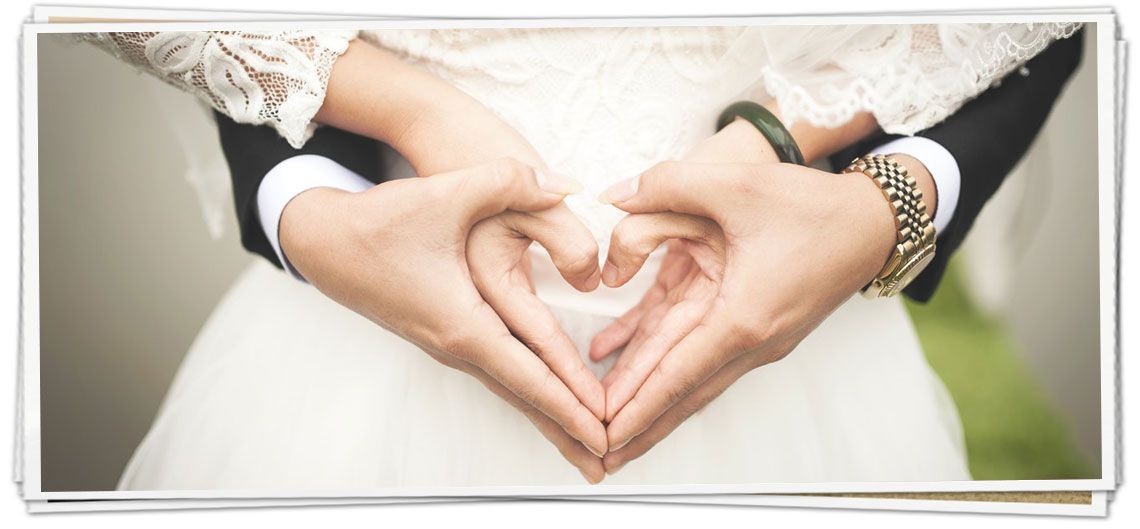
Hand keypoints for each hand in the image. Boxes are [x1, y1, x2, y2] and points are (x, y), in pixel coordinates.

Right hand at [279, 159, 607, 480]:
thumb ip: (510, 182)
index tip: (604, 431)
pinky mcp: (446, 335)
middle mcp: (456, 344)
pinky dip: (529, 392)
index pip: (528, 374)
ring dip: (549, 416)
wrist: (323, 241)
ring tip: (583, 444)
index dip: (570, 403)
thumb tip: (566, 185)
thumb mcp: (448, 192)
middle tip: (608, 461)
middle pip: (523, 397)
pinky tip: (546, 400)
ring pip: (511, 389)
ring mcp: (449, 345)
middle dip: (566, 430)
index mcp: (462, 322)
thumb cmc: (380, 222)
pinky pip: (499, 373)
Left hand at [595, 159, 917, 472]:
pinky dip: (661, 357)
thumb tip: (614, 195)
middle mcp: (750, 340)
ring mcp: (755, 338)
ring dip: (648, 398)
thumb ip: (667, 184)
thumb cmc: (813, 208)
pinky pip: (698, 349)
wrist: (872, 223)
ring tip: (609, 422)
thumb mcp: (736, 184)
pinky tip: (622, 353)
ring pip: (689, 376)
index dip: (636, 406)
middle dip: (638, 424)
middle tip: (597, 451)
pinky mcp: (753, 325)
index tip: (605, 435)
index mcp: (743, 318)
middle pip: (681, 392)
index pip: (677, 375)